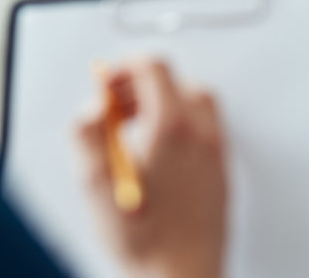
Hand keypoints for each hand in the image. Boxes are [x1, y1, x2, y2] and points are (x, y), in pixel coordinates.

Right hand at [75, 59, 226, 277]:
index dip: (124, 67)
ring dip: (165, 101)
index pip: (154, 68)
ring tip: (137, 121)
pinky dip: (182, 122)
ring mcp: (215, 153)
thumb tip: (93, 107)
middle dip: (140, 84)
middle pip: (176, 81)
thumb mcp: (96, 182)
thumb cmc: (145, 240)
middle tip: (116, 105)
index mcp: (172, 128)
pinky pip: (206, 127)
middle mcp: (201, 134)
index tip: (108, 81)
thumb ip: (88, 133)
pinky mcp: (221, 172)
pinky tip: (160, 146)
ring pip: (196, 101)